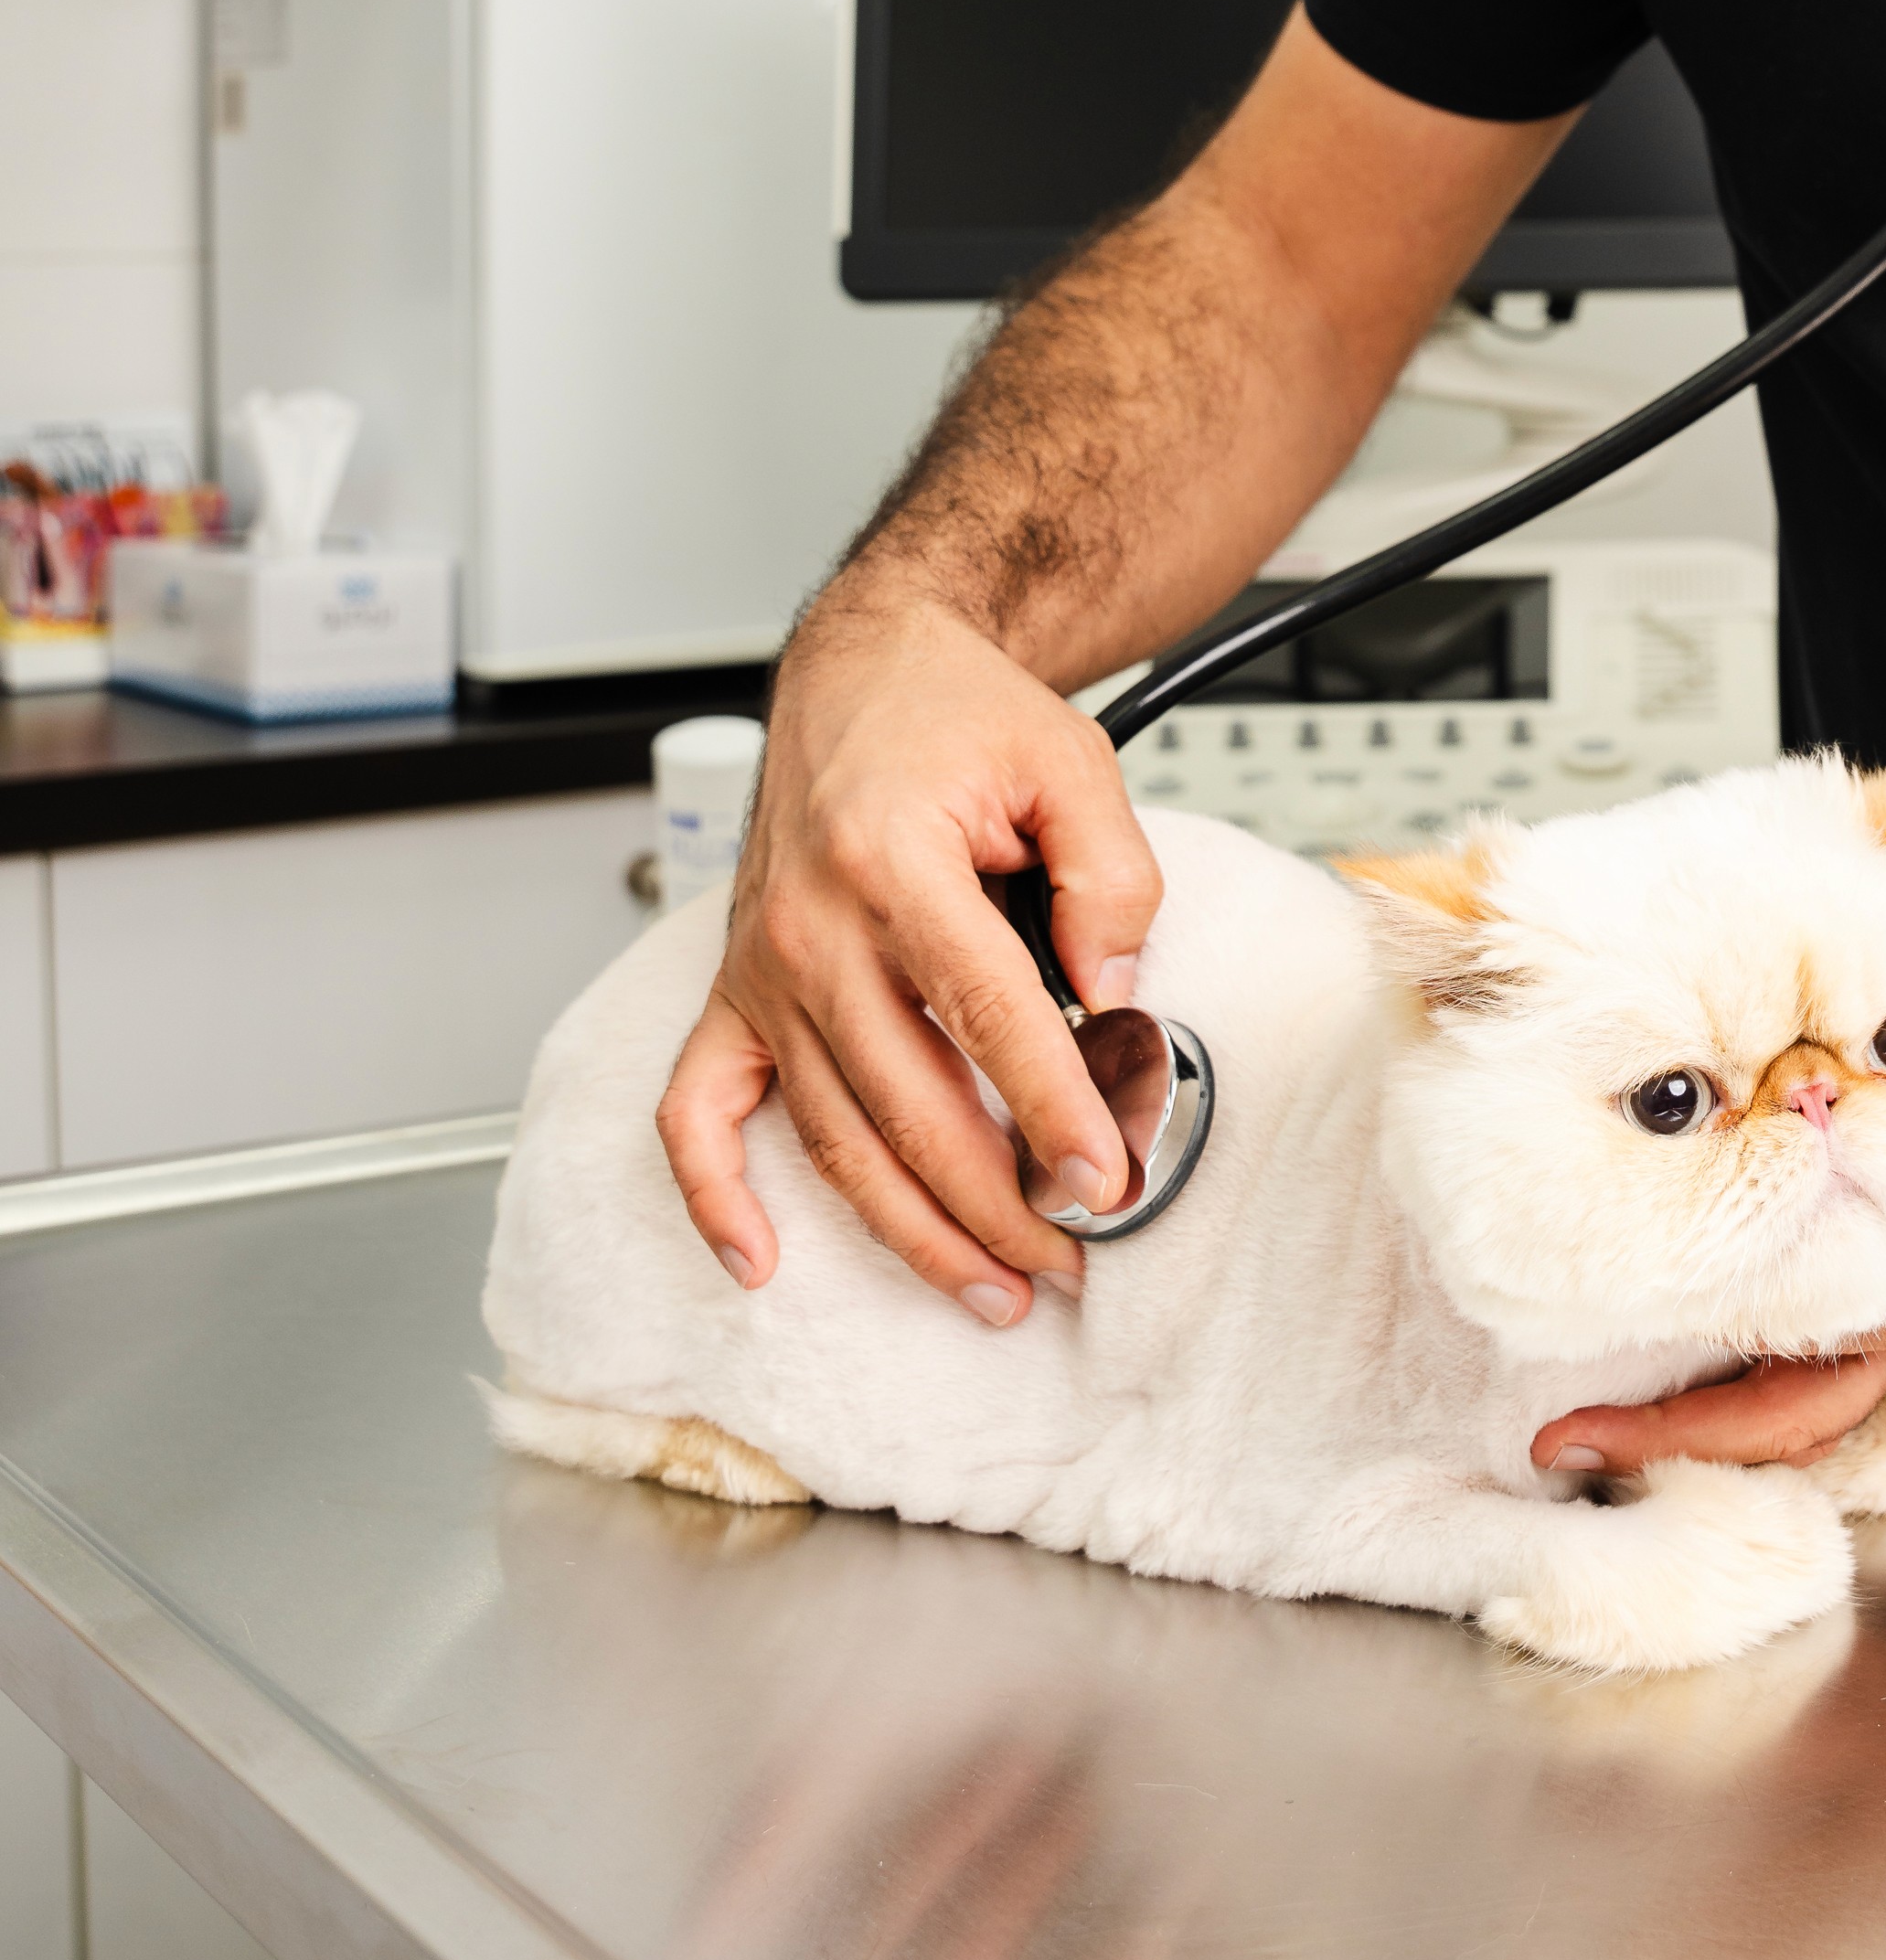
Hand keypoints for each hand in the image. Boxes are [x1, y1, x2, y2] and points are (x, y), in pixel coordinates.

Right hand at [656, 592, 1162, 1324]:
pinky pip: (695, 1111)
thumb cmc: (963, 715)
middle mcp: (811, 929)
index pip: (989, 1018)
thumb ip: (1110, 882)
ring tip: (993, 1288)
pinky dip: (713, 1195)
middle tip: (1070, 1260)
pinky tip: (759, 1264)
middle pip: (907, 1105)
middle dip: (994, 1204)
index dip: (1054, 1112)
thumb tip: (1116, 1000)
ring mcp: (763, 970)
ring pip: (831, 1136)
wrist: (864, 671)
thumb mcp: (1072, 765)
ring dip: (910, 1231)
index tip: (1106, 1183)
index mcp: (892, 862)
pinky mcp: (735, 991)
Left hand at [1531, 976, 1885, 1472]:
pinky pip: (1843, 1342)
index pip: (1780, 1380)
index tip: (1578, 1430)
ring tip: (1621, 1382)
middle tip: (1566, 1432)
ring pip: (1806, 1385)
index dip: (1674, 1417)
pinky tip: (1720, 1294)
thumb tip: (1791, 1002)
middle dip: (1670, 1427)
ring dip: (1716, 1387)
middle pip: (1777, 1412)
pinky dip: (1773, 1335)